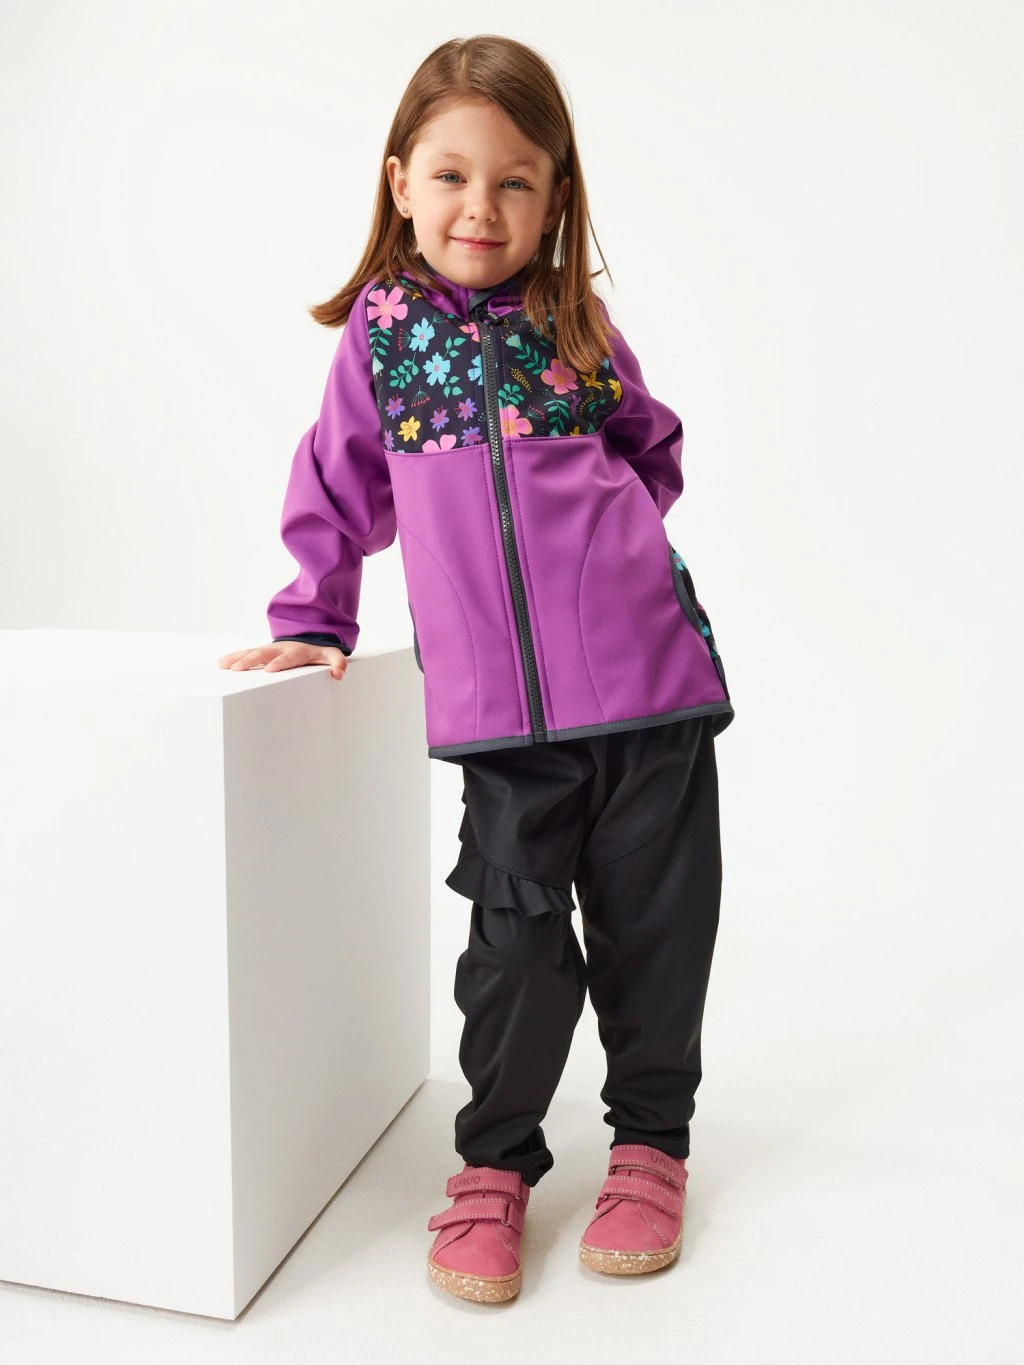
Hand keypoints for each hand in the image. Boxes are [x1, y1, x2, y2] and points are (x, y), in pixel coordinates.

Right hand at [216, 642, 347, 679]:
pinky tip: (222, 662)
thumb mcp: (332, 654)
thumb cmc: (319, 650)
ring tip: (224, 665)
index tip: (269, 669)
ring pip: (252, 651)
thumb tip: (339, 674)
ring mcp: (271, 649)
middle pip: (265, 653)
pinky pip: (247, 652)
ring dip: (238, 658)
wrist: (309, 636)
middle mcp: (281, 648)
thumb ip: (338, 662)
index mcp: (298, 651)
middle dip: (251, 660)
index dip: (280, 662)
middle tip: (238, 669)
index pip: (289, 657)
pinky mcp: (263, 651)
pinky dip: (234, 656)